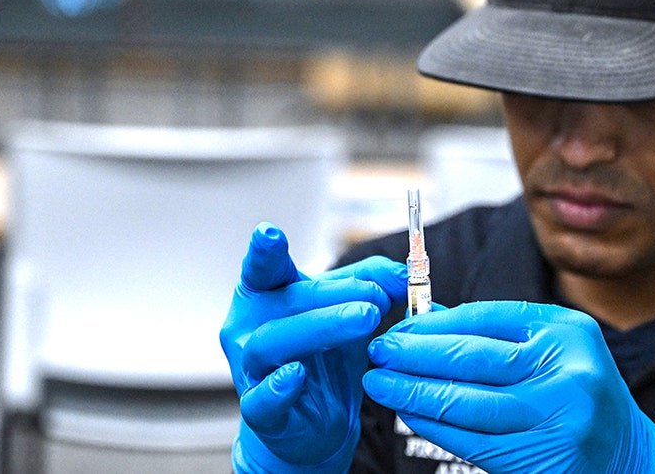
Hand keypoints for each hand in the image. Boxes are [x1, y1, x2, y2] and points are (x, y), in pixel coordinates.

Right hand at [220, 222, 406, 472]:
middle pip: (284, 301)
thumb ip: (375, 283)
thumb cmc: (326, 358)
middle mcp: (251, 327)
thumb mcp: (351, 310)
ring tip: (364, 320)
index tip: (270, 233)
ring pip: (272, 343)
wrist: (317, 423)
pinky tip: (297, 375)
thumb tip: (404, 272)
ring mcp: (250, 369)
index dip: (264, 251)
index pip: (263, 267)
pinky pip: (261, 399)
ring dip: (320, 326)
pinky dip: (278, 387)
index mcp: (268, 295)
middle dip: (332, 294)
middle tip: (375, 296)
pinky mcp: (259, 410)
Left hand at [362, 301, 654, 473]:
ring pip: (465, 402)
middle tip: (379, 351)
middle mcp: (566, 373)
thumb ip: (499, 336)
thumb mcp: (555, 352)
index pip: (488, 319)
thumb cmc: (581, 399)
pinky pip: (471, 441)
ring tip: (380, 383)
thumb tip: (429, 319)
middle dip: (416, 354)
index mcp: (568, 333)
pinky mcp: (541, 461)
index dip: (436, 323)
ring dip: (413, 393)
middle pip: (473, 359)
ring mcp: (556, 420)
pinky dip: (434, 426)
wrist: (630, 460)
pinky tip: (409, 414)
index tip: (399, 326)